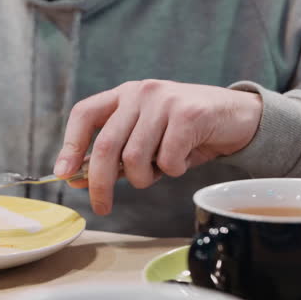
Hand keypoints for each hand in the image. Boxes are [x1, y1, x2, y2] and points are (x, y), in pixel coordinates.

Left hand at [53, 79, 261, 214]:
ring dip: (145, 177)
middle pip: (107, 145)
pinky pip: (167, 160)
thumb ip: (115, 155)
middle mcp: (140, 92)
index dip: (71, 145)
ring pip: (135, 157)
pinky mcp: (189, 114)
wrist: (237, 118)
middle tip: (101, 207)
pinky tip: (183, 160)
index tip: (63, 173)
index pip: (85, 114)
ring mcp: (164, 100)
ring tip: (161, 170)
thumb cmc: (186, 132)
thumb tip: (76, 178)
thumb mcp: (145, 139)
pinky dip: (173, 171)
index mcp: (123, 95)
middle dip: (101, 183)